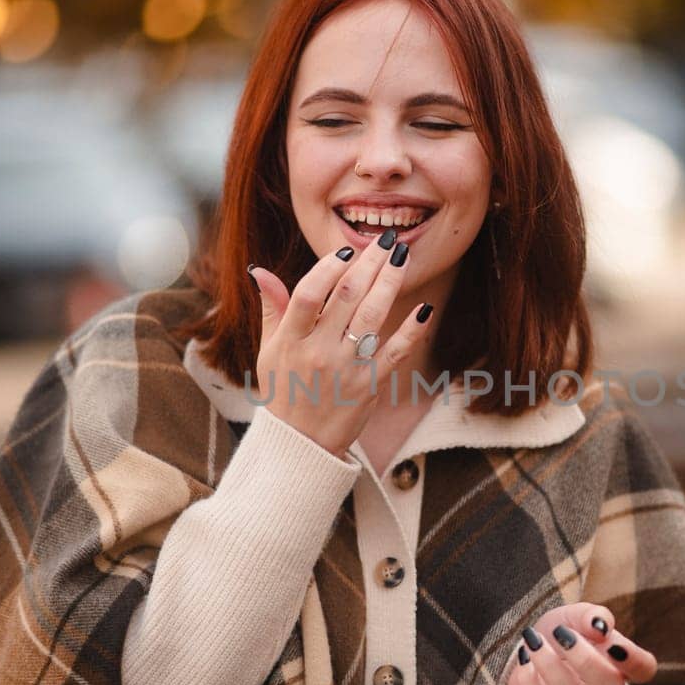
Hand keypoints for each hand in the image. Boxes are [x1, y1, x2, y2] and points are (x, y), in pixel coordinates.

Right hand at [248, 234, 431, 458]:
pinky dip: (412, 331)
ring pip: (373, 316)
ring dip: (390, 283)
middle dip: (370, 263)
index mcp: (290, 340)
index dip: (329, 268)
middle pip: (347, 297)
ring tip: (402, 258)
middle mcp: (318, 352)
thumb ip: (272, 308)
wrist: (300, 444)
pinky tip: (424, 309)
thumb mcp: (269, 350)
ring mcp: (346, 369)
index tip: (347, 251)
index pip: (309, 294)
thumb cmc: (283, 390)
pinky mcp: (369, 385)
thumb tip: (260, 270)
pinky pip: (395, 352)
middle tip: (386, 241)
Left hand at [504, 602, 658, 684]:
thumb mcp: (575, 615)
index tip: (612, 643)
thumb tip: (601, 626)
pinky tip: (524, 660)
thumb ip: (591, 615)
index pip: (643, 669)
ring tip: (533, 640)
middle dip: (586, 659)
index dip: (635, 660)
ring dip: (549, 664)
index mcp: (616, 662)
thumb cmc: (561, 631)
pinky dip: (527, 679)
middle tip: (562, 634)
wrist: (529, 647)